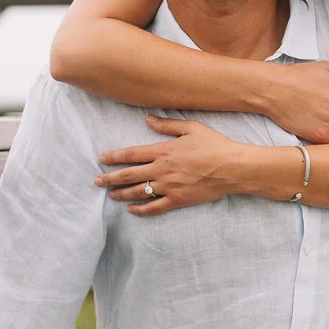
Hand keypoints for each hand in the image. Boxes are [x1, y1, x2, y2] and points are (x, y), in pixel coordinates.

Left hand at [95, 115, 245, 215]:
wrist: (232, 167)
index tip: (101, 159)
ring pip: (138, 192)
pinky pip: (154, 207)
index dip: (114, 157)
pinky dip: (141, 210)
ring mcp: (168, 186)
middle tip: (96, 181)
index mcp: (163, 151)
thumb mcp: (191, 128)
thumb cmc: (214, 145)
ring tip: (110, 195)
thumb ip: (167, 125)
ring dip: (121, 193)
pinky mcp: (178, 200)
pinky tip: (131, 210)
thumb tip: (148, 119)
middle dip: (110, 178)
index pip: (131, 154)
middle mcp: (162, 169)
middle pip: (129, 175)